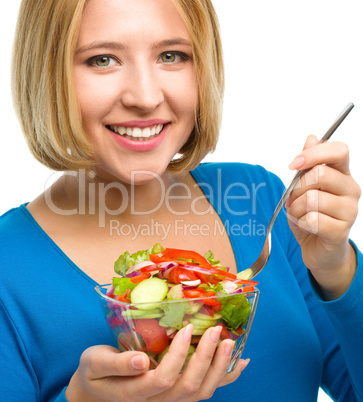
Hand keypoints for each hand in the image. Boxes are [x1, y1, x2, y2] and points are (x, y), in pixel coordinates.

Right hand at [65, 324, 248, 401]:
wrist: (96, 391)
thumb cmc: (93, 373)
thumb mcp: (95, 363)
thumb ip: (116, 363)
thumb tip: (141, 359)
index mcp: (137, 392)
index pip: (165, 378)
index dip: (180, 354)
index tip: (187, 327)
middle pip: (190, 388)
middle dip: (207, 358)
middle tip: (217, 330)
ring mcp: (169, 401)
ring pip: (201, 393)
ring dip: (220, 369)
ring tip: (230, 343)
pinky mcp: (176, 395)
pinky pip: (203, 391)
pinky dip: (224, 378)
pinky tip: (239, 364)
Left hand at [285, 135, 360, 298]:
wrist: (318, 248)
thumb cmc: (311, 215)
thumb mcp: (304, 188)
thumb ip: (308, 165)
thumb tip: (312, 137)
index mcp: (342, 174)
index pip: (339, 151)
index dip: (314, 154)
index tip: (294, 164)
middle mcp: (351, 190)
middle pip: (320, 174)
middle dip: (297, 188)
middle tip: (293, 199)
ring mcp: (349, 211)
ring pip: (312, 199)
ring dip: (296, 208)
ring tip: (299, 214)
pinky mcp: (341, 231)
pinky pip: (312, 220)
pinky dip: (301, 223)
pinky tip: (306, 226)